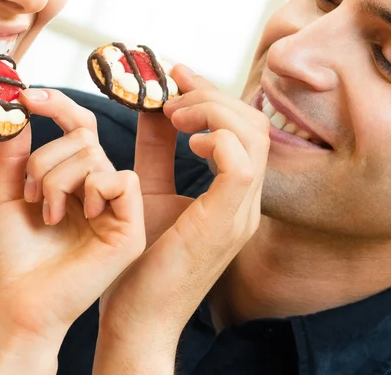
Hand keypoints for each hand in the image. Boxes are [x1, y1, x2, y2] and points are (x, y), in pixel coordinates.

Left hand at [0, 88, 145, 353]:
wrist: (18, 302)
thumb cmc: (14, 257)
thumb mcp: (7, 196)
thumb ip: (14, 155)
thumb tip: (18, 115)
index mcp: (76, 179)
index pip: (80, 128)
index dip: (59, 106)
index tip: (28, 97)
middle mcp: (100, 188)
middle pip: (84, 139)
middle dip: (45, 160)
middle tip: (31, 195)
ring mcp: (117, 207)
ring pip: (95, 158)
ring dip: (58, 180)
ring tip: (48, 213)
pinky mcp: (130, 227)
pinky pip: (123, 180)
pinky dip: (93, 189)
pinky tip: (83, 215)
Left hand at [93, 66, 269, 371]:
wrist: (137, 319)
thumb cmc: (142, 259)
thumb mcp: (149, 186)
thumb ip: (156, 146)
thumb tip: (152, 104)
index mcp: (234, 193)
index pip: (243, 127)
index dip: (213, 92)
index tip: (177, 72)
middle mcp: (248, 201)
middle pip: (253, 123)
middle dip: (212, 96)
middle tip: (172, 95)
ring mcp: (242, 213)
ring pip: (252, 136)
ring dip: (212, 112)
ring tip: (175, 114)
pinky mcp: (226, 224)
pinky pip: (240, 166)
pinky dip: (219, 139)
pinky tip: (190, 140)